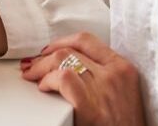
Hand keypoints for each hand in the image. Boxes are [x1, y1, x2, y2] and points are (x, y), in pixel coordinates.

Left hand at [20, 32, 145, 125]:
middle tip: (33, 64)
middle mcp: (114, 73)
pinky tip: (43, 87)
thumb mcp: (122, 92)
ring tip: (32, 75)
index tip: (49, 49)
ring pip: (62, 59)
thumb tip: (70, 64)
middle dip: (46, 55)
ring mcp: (103, 88)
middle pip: (71, 49)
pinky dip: (48, 80)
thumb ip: (103, 74)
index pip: (86, 40)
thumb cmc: (125, 125)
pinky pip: (63, 78)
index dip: (62, 42)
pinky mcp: (90, 107)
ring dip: (41, 66)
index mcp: (124, 68)